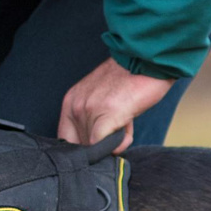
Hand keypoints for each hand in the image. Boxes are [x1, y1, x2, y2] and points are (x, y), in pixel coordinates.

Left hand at [56, 58, 173, 152]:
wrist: (144, 59)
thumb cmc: (128, 81)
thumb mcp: (102, 100)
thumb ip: (96, 123)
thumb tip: (102, 150)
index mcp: (70, 102)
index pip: (66, 140)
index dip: (83, 150)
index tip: (99, 147)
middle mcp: (75, 106)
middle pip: (81, 146)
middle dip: (101, 145)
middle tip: (118, 128)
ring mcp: (88, 110)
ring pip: (94, 146)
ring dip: (113, 143)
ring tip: (125, 122)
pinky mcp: (106, 114)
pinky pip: (102, 144)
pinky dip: (116, 145)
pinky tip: (126, 132)